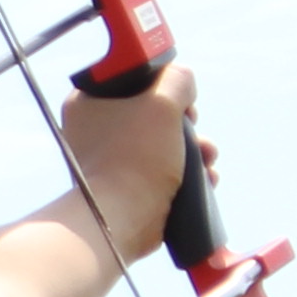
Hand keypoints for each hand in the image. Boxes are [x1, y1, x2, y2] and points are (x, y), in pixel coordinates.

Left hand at [52, 64, 203, 262]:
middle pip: (151, 111)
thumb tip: (183, 82)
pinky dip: (186, 174)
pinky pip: (162, 171)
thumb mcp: (163, 103)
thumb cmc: (135, 158)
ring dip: (193, 149)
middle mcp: (94, 130)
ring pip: (162, 143)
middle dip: (185, 121)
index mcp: (88, 102)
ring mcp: (110, 161)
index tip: (177, 95)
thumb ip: (177, 80)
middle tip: (192, 127)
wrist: (123, 219)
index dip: (160, 81)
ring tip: (208, 158)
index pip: (130, 77)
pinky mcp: (128, 187)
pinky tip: (206, 178)